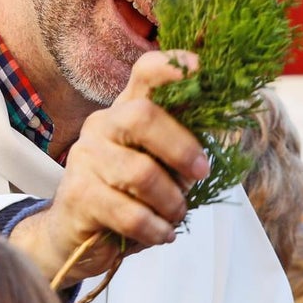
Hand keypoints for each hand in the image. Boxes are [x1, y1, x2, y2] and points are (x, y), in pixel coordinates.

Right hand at [10, 51, 207, 285]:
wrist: (76, 235)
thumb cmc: (132, 192)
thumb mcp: (162, 162)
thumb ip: (186, 141)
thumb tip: (226, 117)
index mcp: (128, 109)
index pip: (146, 73)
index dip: (172, 67)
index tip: (201, 70)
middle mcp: (102, 125)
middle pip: (143, 117)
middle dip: (181, 149)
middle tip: (201, 174)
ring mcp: (85, 158)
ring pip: (140, 172)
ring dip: (171, 201)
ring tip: (176, 214)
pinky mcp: (77, 195)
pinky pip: (130, 214)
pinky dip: (156, 228)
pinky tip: (163, 233)